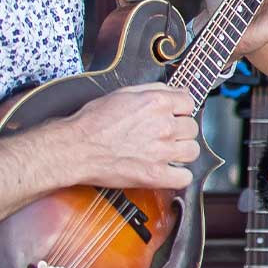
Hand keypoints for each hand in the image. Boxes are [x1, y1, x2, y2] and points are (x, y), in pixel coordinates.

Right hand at [62, 83, 200, 190]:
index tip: (172, 116)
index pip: (189, 102)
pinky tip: (167, 171)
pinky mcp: (155, 174)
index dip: (180, 110)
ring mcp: (161, 151)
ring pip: (193, 151)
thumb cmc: (92, 121)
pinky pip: (184, 177)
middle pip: (192, 128)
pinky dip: (178, 176)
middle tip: (164, 136)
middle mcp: (164, 125)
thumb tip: (174, 90)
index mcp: (158, 102)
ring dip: (182, 152)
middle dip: (180, 131)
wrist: (75, 148)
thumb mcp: (122, 93)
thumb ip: (153, 90)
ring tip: (167, 153)